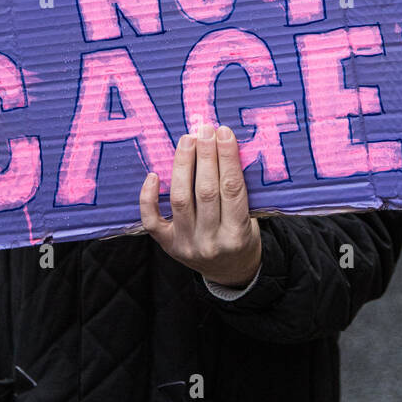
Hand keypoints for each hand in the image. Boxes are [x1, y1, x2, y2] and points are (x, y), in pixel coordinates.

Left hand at [140, 122, 261, 286]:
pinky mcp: (166, 245)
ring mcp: (186, 244)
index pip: (232, 189)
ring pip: (181, 199)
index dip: (228, 158)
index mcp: (237, 234)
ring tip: (187, 140)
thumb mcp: (252, 216)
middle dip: (206, 156)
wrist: (229, 271)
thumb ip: (239, 188)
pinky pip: (152, 220)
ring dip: (183, 165)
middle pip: (206, 191)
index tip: (224, 132)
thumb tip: (225, 144)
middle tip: (205, 129)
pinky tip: (154, 174)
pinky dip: (149, 197)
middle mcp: (210, 242)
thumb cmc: (242, 235)